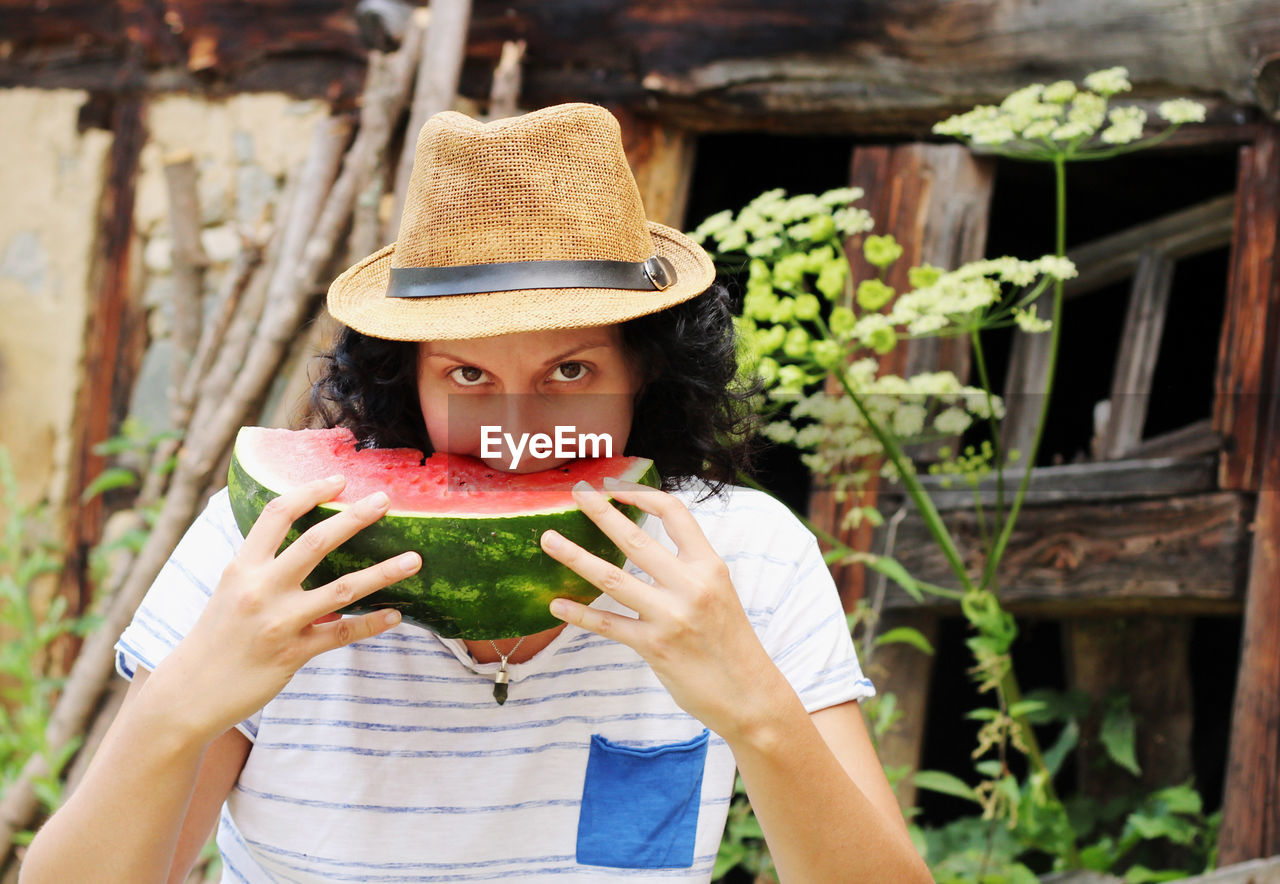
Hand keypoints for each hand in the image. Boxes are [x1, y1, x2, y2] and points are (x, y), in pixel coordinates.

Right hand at [150, 475, 419, 742]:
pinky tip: (396, 614)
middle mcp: (261, 589)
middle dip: (355, 517)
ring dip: (383, 573)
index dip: (309, 491)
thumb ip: (264, 568)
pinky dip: (371, 624)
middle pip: (316, 542)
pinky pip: (342, 634)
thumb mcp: (230, 591)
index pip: (276, 513)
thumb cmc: (214, 638)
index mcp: (242, 567)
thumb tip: (306, 546)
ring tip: (415, 560)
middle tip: (386, 499)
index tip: (338, 479)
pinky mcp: (292, 654)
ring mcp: (279, 622)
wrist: (187, 695)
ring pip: (342, 590)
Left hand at [540, 478, 786, 738]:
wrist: (751, 696)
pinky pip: (608, 624)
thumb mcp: (720, 593)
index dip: (643, 495)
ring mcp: (670, 616)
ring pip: (612, 577)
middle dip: (601, 512)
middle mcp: (691, 586)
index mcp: (710, 566)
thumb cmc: (731, 643)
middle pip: (636, 539)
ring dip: (575, 556)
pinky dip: (579, 614)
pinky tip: (556, 605)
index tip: (616, 487)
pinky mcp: (654, 647)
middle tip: (576, 492)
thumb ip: (688, 569)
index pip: (674, 513)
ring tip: (548, 539)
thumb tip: (647, 548)